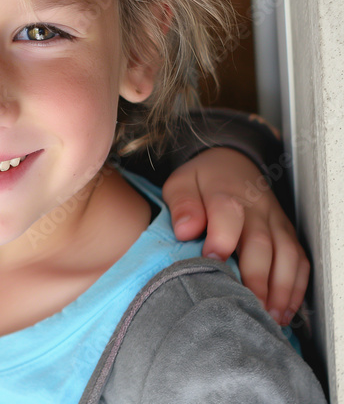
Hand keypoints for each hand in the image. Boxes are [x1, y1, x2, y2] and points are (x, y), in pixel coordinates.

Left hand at [162, 147, 308, 325]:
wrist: (232, 165)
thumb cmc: (202, 181)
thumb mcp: (181, 184)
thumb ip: (182, 205)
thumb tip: (185, 229)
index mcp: (225, 193)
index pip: (227, 214)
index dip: (221, 238)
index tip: (212, 260)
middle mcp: (256, 209)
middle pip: (261, 243)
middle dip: (255, 277)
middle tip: (246, 305)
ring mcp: (276, 222)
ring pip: (287, 255)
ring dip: (280, 288)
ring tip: (269, 316)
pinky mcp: (287, 234)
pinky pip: (300, 261)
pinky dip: (296, 287)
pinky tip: (285, 310)